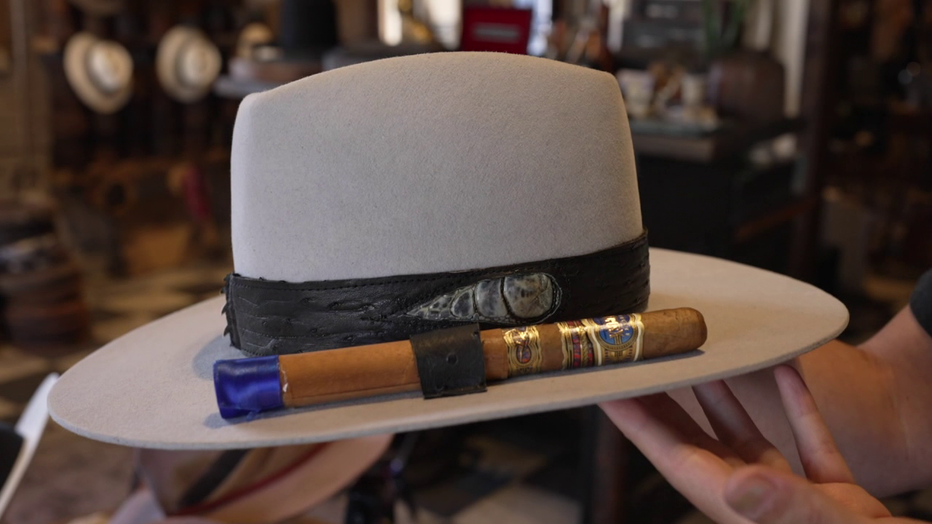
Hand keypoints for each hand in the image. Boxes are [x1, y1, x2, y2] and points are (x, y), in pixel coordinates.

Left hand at [600, 366, 925, 522]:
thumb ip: (783, 505)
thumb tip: (739, 484)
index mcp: (737, 507)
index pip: (670, 455)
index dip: (635, 420)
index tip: (607, 387)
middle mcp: (755, 500)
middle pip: (695, 441)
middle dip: (664, 403)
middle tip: (639, 364)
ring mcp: (792, 497)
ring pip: (745, 437)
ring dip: (724, 397)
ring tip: (703, 357)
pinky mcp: (832, 493)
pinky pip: (805, 439)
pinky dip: (795, 404)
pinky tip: (788, 371)